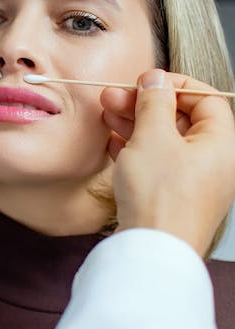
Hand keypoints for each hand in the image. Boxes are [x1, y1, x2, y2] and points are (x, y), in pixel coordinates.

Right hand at [101, 69, 234, 255]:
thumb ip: (154, 102)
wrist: (151, 249)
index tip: (144, 82)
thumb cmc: (160, 196)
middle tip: (114, 96)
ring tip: (106, 115)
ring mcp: (193, 179)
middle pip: (180, 118)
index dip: (173, 85)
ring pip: (164, 139)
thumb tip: (155, 80)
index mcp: (221, 143)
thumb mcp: (152, 135)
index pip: (205, 98)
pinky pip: (156, 161)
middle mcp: (213, 161)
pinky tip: (112, 142)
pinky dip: (134, 148)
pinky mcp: (172, 195)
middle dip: (144, 104)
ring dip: (134, 123)